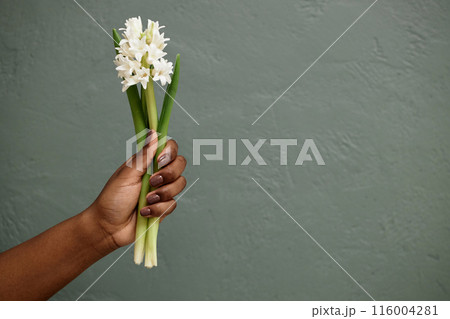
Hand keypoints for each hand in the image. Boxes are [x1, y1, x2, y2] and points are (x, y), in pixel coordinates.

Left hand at [89, 131, 186, 248]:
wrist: (108, 227)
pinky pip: (173, 204)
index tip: (159, 160)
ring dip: (162, 193)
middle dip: (169, 174)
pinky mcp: (164, 207)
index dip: (170, 152)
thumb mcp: (127, 174)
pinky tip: (144, 212)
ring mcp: (162, 191)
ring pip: (180, 184)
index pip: (170, 148)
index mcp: (148, 162)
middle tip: (152, 181)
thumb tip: (153, 132)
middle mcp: (157, 174)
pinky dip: (158, 209)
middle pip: (180, 164)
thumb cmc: (112, 199)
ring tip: (146, 200)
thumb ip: (144, 155)